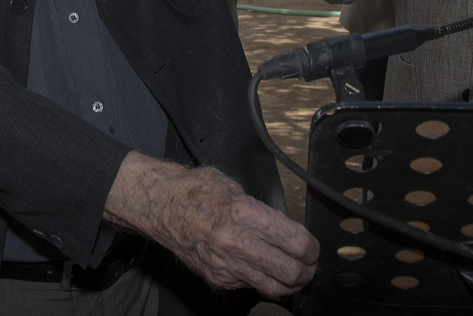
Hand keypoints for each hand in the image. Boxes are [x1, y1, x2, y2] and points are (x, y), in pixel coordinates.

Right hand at [106, 154, 316, 297]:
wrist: (159, 205)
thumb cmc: (194, 190)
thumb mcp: (232, 185)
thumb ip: (260, 208)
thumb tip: (284, 226)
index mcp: (244, 213)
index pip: (295, 241)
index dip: (312, 248)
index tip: (313, 247)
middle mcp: (236, 242)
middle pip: (290, 271)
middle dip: (307, 270)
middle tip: (309, 263)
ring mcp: (226, 264)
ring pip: (274, 287)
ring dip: (291, 283)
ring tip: (295, 274)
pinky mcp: (218, 277)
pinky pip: (251, 286)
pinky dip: (264, 281)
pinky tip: (266, 271)